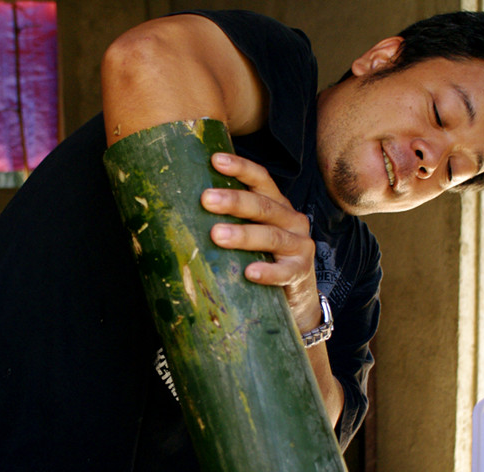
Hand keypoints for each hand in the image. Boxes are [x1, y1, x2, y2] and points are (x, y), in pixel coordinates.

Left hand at [200, 152, 321, 332]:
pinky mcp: (300, 273)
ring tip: (217, 235)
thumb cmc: (266, 261)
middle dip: (234, 201)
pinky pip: (283, 272)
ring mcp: (299, 246)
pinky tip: (250, 273)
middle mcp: (292, 221)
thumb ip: (232, 221)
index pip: (261, 180)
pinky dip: (267, 272)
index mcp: (278, 206)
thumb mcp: (252, 237)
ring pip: (271, 236)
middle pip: (262, 206)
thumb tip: (183, 209)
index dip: (240, 168)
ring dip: (243, 235)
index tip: (214, 160)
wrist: (297, 299)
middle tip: (206, 199)